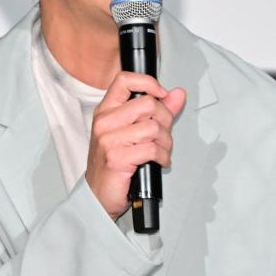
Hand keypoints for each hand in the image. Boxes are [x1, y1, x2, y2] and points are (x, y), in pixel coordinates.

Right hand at [85, 72, 186, 220]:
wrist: (98, 195)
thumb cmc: (112, 164)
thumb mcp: (132, 132)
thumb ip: (157, 111)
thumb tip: (177, 95)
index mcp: (106, 111)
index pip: (125, 80)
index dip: (149, 83)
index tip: (161, 94)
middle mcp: (105, 122)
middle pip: (148, 104)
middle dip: (165, 120)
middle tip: (163, 134)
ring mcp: (109, 140)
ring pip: (154, 128)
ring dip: (166, 142)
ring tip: (161, 150)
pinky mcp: (118, 158)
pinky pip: (153, 149)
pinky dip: (162, 157)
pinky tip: (158, 161)